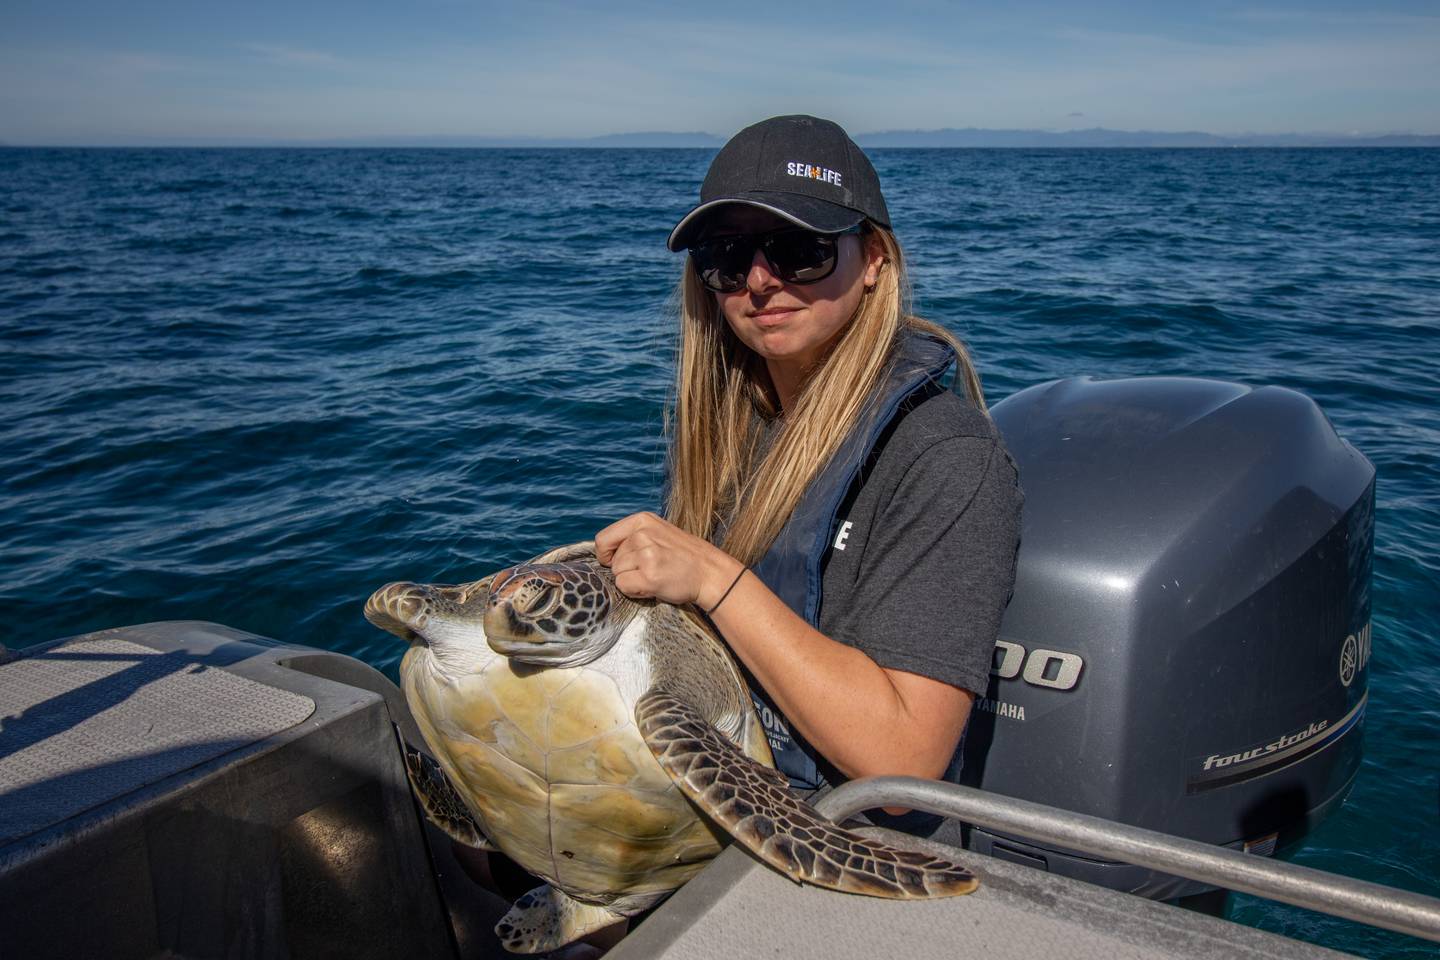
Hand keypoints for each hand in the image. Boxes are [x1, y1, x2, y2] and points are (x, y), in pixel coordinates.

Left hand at [594, 512, 743, 608]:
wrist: (710, 573)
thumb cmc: (681, 557)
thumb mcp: (657, 533)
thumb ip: (632, 537)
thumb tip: (602, 553)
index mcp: (642, 520)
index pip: (603, 539)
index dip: (606, 555)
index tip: (618, 562)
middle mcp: (643, 534)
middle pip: (611, 560)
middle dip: (626, 569)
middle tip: (651, 569)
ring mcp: (647, 554)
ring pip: (617, 574)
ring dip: (632, 580)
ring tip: (654, 576)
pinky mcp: (650, 575)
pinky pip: (623, 586)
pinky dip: (635, 591)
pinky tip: (654, 586)